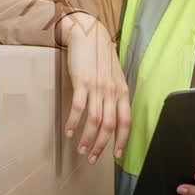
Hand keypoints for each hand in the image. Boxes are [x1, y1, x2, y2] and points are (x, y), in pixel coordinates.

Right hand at [60, 13, 130, 164]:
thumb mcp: (114, 76)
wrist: (89, 35)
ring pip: (94, 121)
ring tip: (80, 150)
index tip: (115, 156)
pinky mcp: (82, 82)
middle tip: (91, 159)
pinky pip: (79, 108)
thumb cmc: (100, 57)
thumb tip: (113, 115)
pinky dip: (73, 123)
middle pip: (109, 126)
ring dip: (87, 139)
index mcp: (122, 91)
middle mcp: (112, 91)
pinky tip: (68, 132)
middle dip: (101, 146)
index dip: (121, 140)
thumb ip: (115, 94)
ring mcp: (98, 87)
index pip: (126, 122)